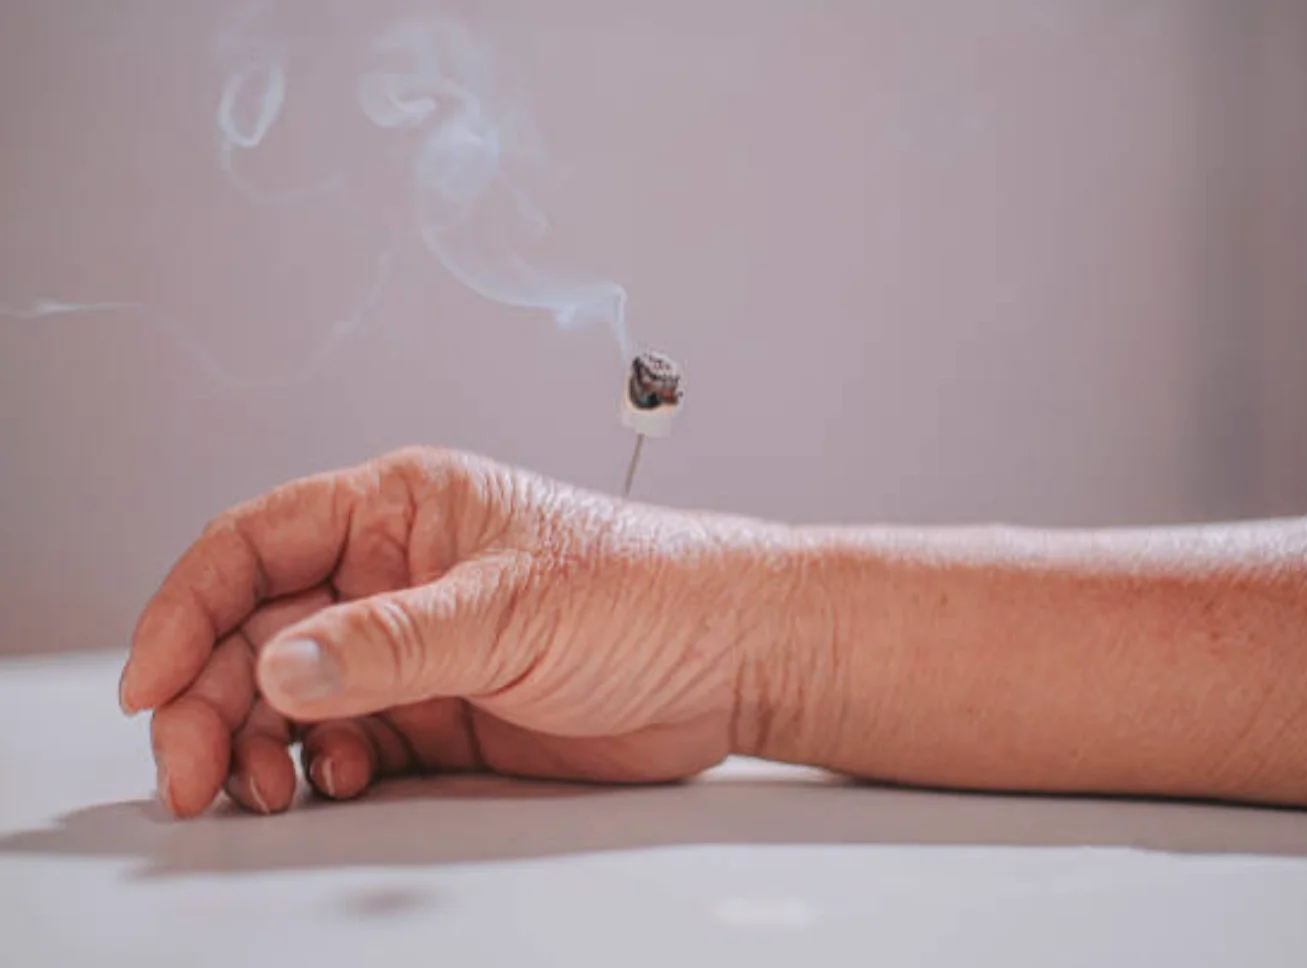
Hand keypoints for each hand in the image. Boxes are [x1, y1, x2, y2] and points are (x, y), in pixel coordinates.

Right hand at [119, 446, 794, 817]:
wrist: (736, 659)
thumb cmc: (651, 589)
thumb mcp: (515, 608)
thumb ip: (393, 645)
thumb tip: (275, 670)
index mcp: (401, 509)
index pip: (254, 545)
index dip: (186, 609)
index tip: (149, 680)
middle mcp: (394, 577)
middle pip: (256, 632)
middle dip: (210, 698)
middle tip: (193, 770)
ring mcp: (414, 650)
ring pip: (291, 697)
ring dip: (261, 744)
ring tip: (268, 790)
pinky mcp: (441, 714)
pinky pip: (348, 745)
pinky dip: (324, 771)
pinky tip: (339, 785)